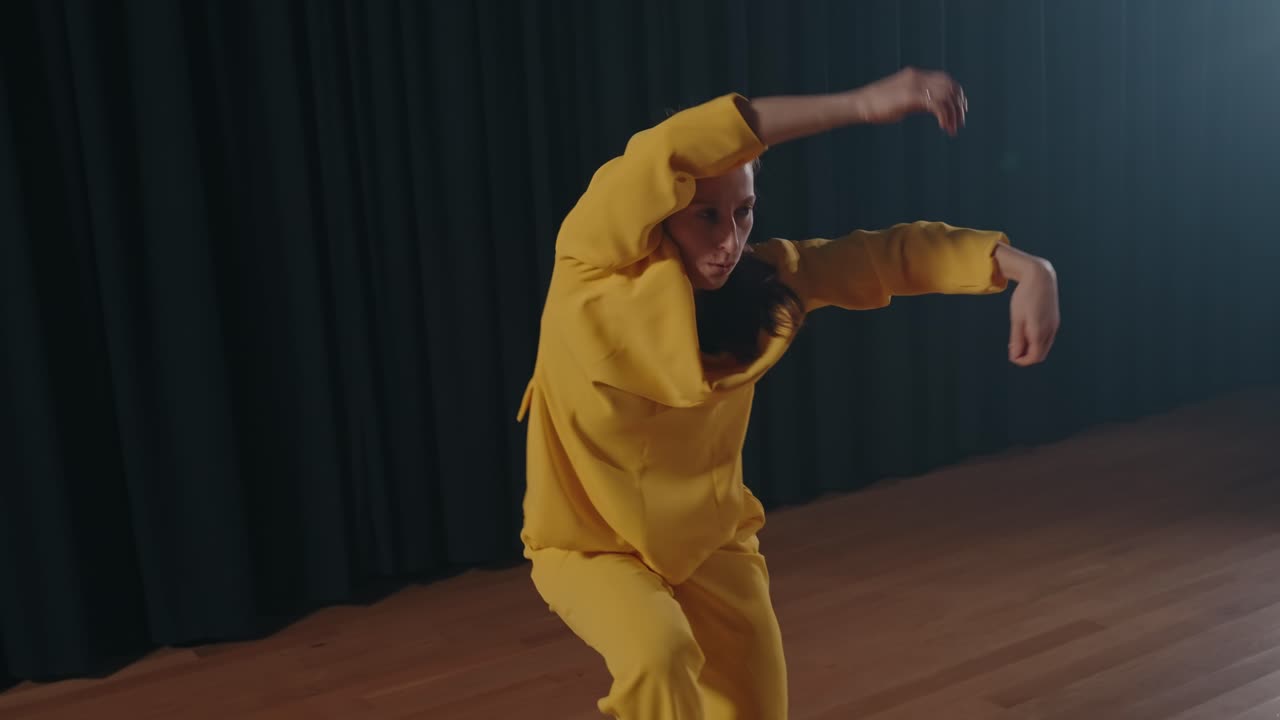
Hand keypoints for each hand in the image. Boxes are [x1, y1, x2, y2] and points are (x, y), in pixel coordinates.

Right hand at [852, 67, 967, 135]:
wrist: (860, 104)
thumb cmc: (878, 106)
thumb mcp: (903, 100)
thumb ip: (918, 101)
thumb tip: (933, 108)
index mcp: (916, 75)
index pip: (946, 79)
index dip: (957, 94)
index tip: (960, 109)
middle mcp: (918, 77)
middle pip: (950, 87)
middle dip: (958, 106)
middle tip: (959, 122)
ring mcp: (915, 85)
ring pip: (946, 96)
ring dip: (953, 114)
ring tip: (952, 128)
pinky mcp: (911, 96)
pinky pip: (937, 105)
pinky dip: (944, 116)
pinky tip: (943, 126)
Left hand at [995, 245, 1059, 366]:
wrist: (1040, 277)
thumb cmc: (1025, 296)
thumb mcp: (1017, 319)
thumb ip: (1017, 339)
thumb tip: (1015, 356)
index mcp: (1039, 331)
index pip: (1034, 357)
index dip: (1022, 361)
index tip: (1011, 355)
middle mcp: (1050, 330)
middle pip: (1040, 354)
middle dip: (1027, 356)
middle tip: (1013, 348)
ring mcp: (1054, 325)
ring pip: (1044, 346)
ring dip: (1032, 348)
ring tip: (1018, 339)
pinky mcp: (1055, 320)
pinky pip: (1047, 337)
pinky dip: (1037, 340)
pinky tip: (1027, 331)